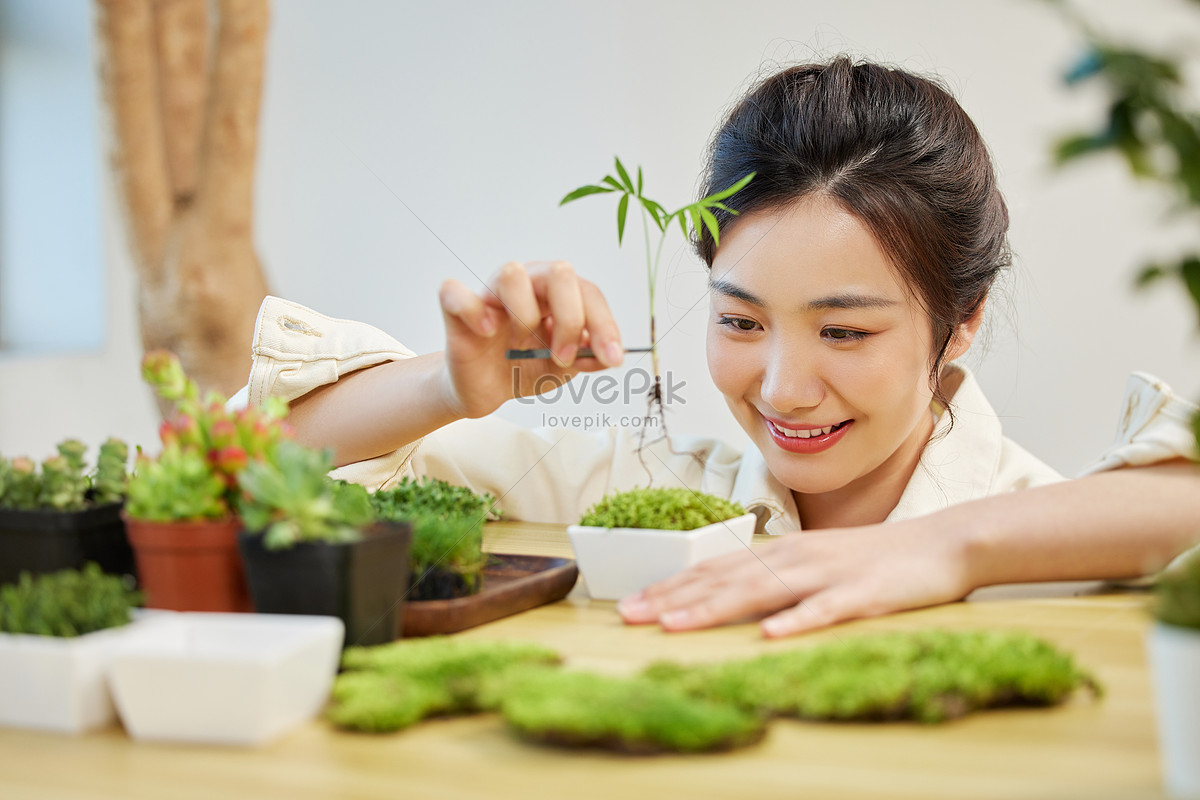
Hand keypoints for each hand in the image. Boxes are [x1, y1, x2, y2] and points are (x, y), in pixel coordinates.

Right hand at [438, 261, 622, 417]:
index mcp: (558, 294)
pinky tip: (486, 333)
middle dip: (570, 318)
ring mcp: (492, 293)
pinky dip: (474, 312)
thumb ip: (587, 358)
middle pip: (559, 273)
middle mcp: (528, 284)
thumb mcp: (563, 370)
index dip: (604, 324)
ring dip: (525, 316)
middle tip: (563, 356)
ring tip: (521, 345)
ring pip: (512, 274)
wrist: (486, 390)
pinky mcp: (458, 308)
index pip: (588, 292)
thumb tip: (609, 355)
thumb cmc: (523, 368)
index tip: (611, 358)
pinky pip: (456, 293)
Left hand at [616, 518, 974, 636]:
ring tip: (675, 625)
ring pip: (761, 591)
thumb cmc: (875, 558)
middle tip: (629, 615)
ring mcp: (827, 574)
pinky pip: (825, 610)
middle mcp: (796, 558)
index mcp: (782, 552)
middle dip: (674, 598)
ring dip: (715, 608)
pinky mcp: (862, 594)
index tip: (631, 604)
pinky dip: (796, 621)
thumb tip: (728, 594)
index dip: (671, 586)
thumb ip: (775, 577)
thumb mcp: (816, 562)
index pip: (716, 569)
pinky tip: (769, 634)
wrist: (943, 543)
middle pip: (725, 579)